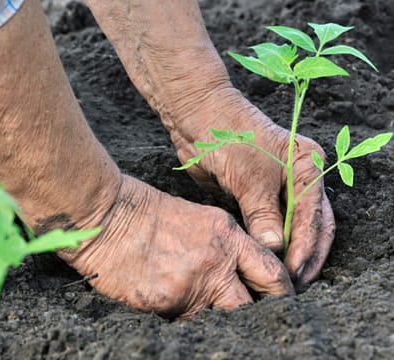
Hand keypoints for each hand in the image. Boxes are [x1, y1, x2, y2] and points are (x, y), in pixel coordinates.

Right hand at [60, 175, 293, 317]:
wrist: (106, 216)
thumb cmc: (143, 211)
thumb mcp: (194, 217)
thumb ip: (219, 244)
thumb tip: (231, 272)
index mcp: (226, 234)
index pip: (271, 272)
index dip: (280, 294)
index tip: (277, 303)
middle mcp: (217, 261)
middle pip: (252, 306)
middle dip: (254, 318)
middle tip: (250, 323)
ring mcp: (193, 284)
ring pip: (219, 321)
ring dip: (214, 321)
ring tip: (200, 309)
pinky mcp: (168, 303)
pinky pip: (185, 324)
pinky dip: (184, 321)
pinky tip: (172, 307)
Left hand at [170, 85, 334, 285]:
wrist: (197, 117)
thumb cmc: (228, 138)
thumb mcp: (249, 177)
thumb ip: (263, 213)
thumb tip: (275, 248)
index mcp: (307, 167)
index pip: (315, 216)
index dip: (305, 248)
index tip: (293, 274)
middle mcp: (299, 179)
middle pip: (310, 226)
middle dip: (303, 256)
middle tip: (291, 285)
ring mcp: (277, 189)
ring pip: (289, 229)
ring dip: (285, 254)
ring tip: (277, 281)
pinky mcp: (255, 197)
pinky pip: (265, 227)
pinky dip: (265, 245)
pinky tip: (261, 264)